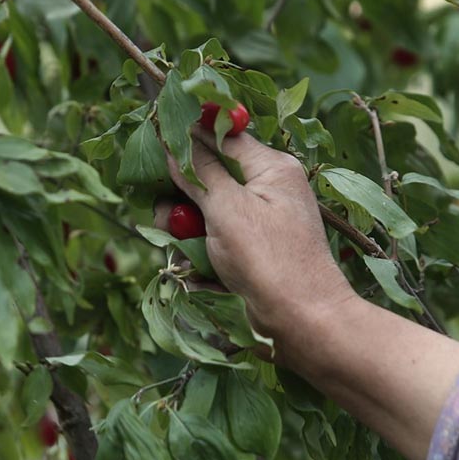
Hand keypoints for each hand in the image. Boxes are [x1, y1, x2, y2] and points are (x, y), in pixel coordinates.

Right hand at [155, 134, 356, 346]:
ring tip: (182, 252)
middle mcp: (268, 189)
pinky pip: (216, 242)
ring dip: (187, 232)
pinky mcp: (252, 252)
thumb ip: (199, 172)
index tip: (155, 142)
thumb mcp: (228, 208)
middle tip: (166, 218)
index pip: (222, 136)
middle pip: (209, 177)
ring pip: (206, 213)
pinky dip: (202, 256)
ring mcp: (260, 222)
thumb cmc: (269, 260)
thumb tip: (176, 140)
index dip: (187, 138)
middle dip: (182, 197)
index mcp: (272, 168)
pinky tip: (199, 274)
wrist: (303, 322)